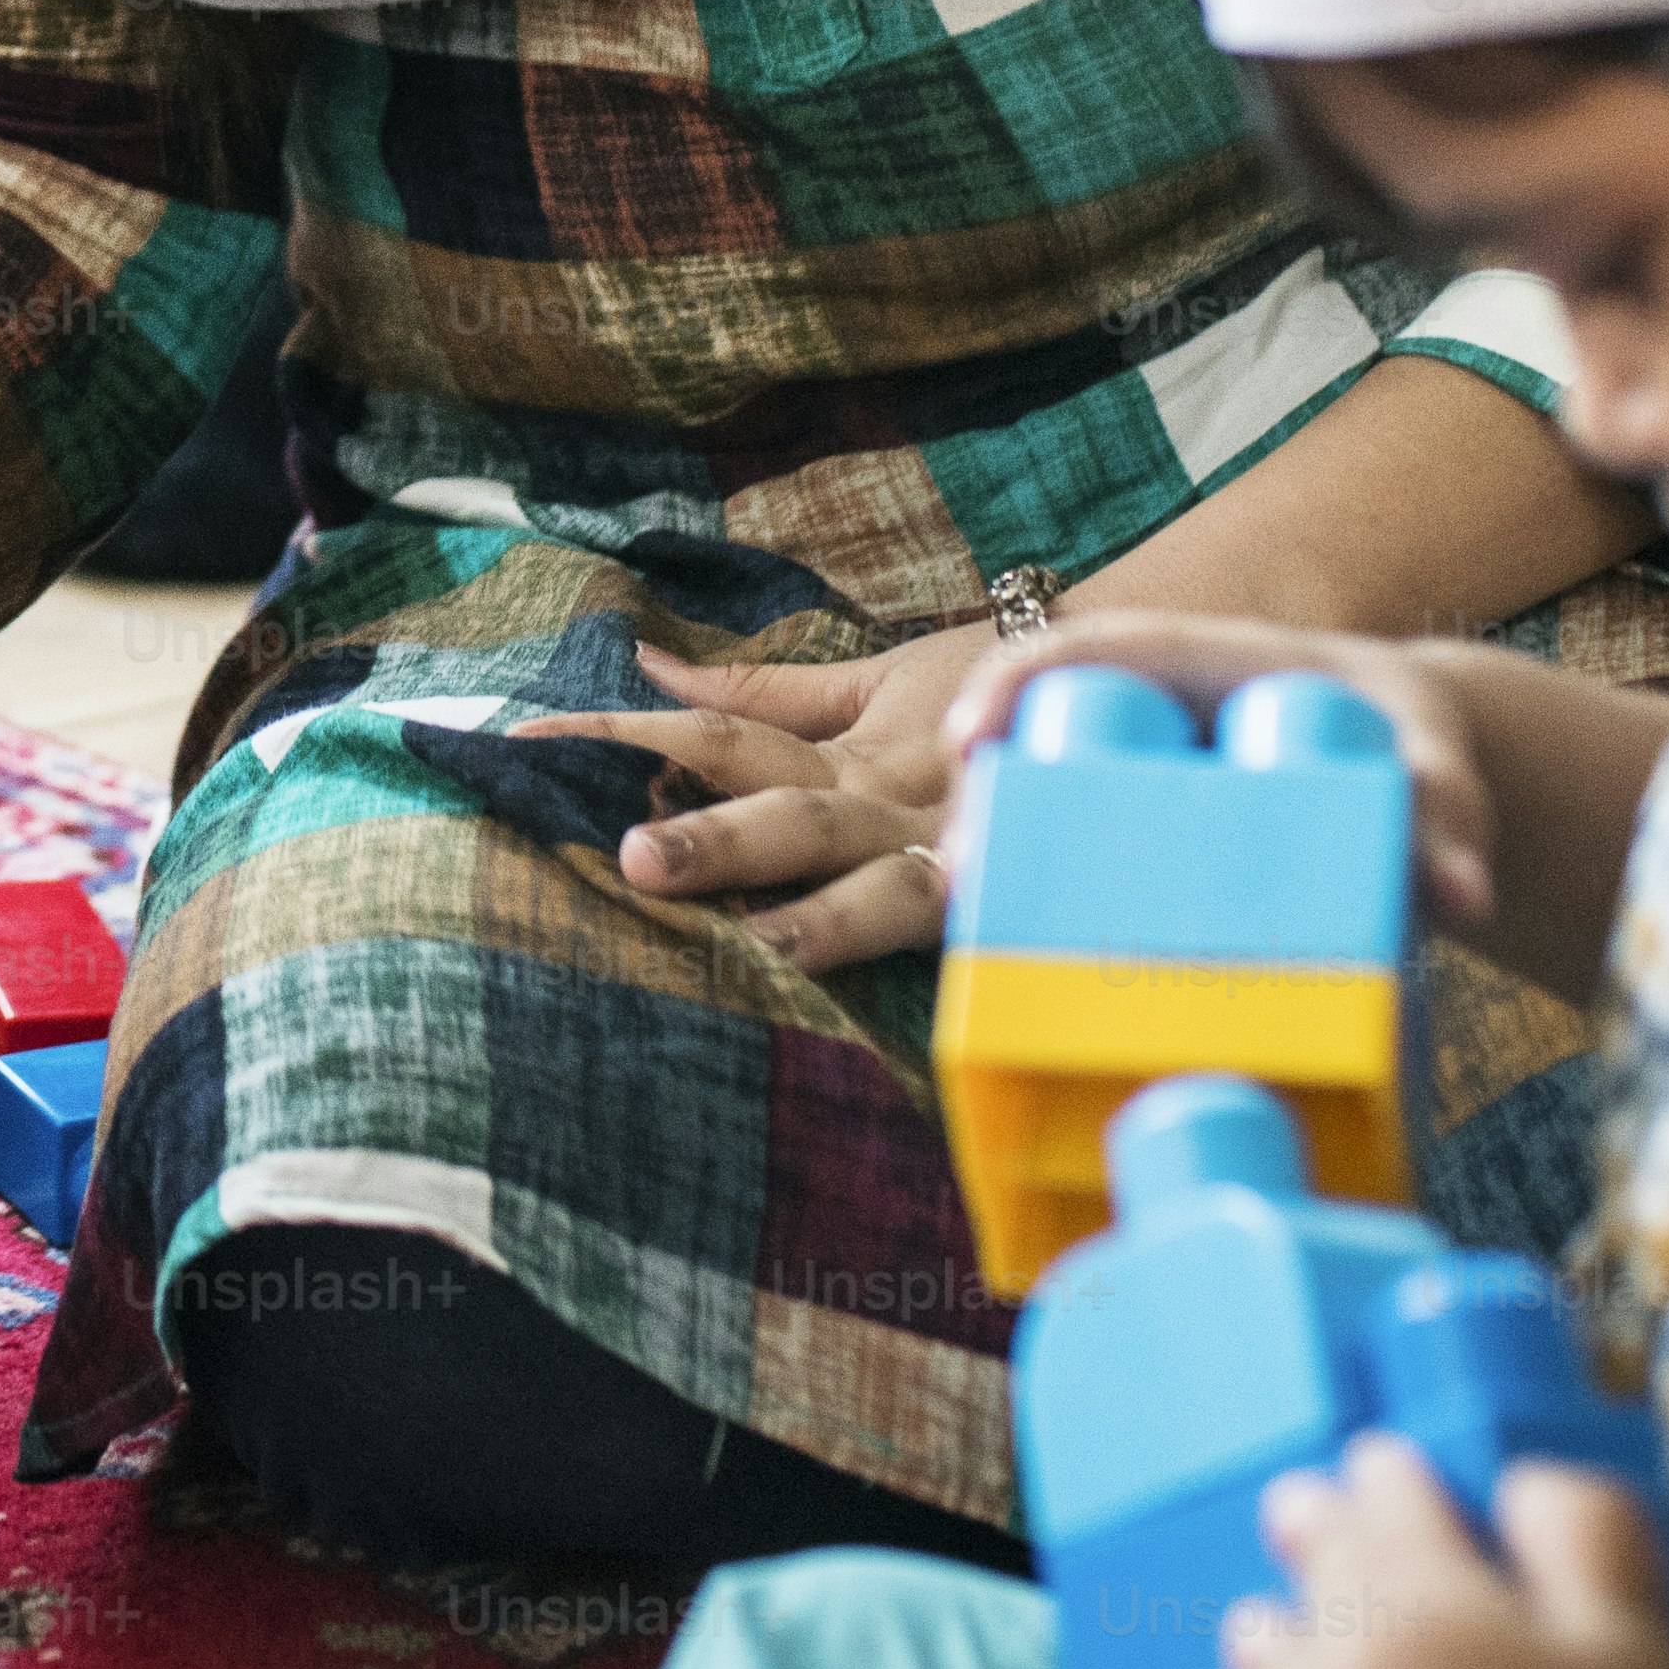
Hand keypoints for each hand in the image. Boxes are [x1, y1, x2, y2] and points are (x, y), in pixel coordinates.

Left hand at [523, 616, 1000, 968]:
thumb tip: (649, 664)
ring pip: (881, 892)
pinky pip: (966, 943)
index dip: (629, 736)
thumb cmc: (986, 688)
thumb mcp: (876, 679)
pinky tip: (894, 1004)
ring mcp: (958, 861)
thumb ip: (763, 693)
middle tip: (636, 859)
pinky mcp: (1015, 913)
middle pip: (792, 815)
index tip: (533, 744)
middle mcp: (893, 804)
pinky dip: (933, 968)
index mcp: (847, 751)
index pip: (721, 736)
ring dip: (821, 922)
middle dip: (718, 841)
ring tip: (763, 953)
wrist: (1136, 682)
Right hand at [926, 612, 1511, 947]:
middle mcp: (1144, 713)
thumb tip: (1467, 899)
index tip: (974, 742)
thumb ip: (1448, 807)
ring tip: (973, 931)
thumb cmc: (1407, 734)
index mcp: (1192, 659)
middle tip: (966, 875)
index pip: (1077, 648)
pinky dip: (1026, 895)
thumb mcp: (1427, 750)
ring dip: (992, 856)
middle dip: (981, 796)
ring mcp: (1134, 777)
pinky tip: (998, 954)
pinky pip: (1063, 851)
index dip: (1011, 684)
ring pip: (1033, 801)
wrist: (1411, 765)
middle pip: (1030, 735)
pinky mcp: (1140, 837)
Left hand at [1231, 1435, 1668, 1668]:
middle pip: (1316, 1572)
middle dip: (1321, 1531)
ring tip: (1276, 1622)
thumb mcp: (1635, 1635)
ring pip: (1271, 1665)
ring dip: (1286, 1633)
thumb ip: (1576, 1529)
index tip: (1385, 1466)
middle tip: (1302, 1508)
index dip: (1391, 1478)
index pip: (1383, 1505)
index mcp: (1428, 1614)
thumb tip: (1515, 1481)